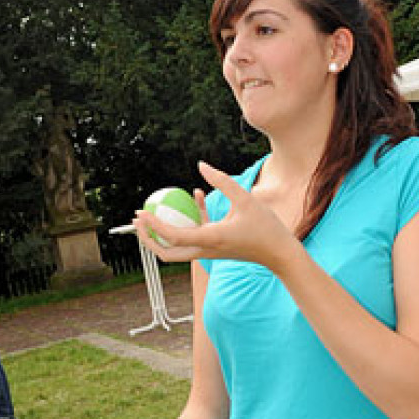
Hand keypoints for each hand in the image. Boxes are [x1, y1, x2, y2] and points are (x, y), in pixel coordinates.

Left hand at [134, 161, 296, 273]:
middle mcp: (205, 250)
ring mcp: (209, 252)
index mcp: (210, 239)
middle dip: (148, 239)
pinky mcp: (215, 248)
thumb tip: (201, 165)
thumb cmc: (266, 227)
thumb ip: (222, 181)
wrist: (279, 254)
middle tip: (139, 219)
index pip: (172, 236)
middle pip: (166, 253)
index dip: (153, 225)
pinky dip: (191, 219)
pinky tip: (197, 195)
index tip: (141, 212)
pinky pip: (195, 235)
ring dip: (162, 232)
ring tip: (154, 211)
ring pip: (176, 248)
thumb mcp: (246, 198)